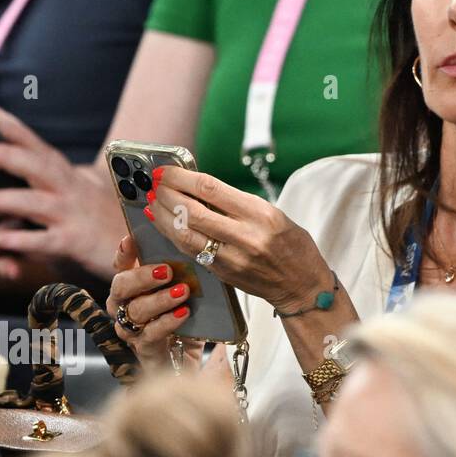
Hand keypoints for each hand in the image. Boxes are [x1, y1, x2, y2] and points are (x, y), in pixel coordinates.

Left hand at [0, 103, 123, 278]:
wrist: (146, 248)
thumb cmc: (108, 221)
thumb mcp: (83, 194)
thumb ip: (57, 180)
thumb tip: (30, 164)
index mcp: (68, 175)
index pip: (35, 144)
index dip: (9, 126)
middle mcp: (70, 189)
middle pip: (33, 164)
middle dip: (1, 154)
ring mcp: (73, 215)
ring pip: (32, 202)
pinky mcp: (76, 242)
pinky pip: (45, 240)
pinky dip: (21, 241)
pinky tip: (1, 240)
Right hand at [106, 233, 196, 369]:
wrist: (185, 359)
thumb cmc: (183, 319)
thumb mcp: (186, 291)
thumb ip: (183, 272)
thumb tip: (195, 249)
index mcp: (132, 287)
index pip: (121, 265)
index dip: (124, 252)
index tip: (131, 239)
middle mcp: (124, 306)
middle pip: (120, 287)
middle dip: (141, 277)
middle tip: (165, 271)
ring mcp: (130, 330)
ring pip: (134, 311)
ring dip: (158, 299)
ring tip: (182, 291)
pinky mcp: (143, 350)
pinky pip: (150, 335)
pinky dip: (167, 322)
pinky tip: (183, 313)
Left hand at [146, 165, 330, 314]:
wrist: (302, 286)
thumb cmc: (293, 246)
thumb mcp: (275, 215)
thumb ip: (240, 204)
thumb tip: (201, 190)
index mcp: (262, 214)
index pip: (212, 190)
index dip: (182, 178)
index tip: (166, 171)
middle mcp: (246, 236)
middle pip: (193, 211)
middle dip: (168, 194)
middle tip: (154, 184)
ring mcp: (232, 258)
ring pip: (185, 233)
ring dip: (163, 216)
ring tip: (153, 202)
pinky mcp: (223, 273)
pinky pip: (191, 251)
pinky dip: (172, 235)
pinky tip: (163, 224)